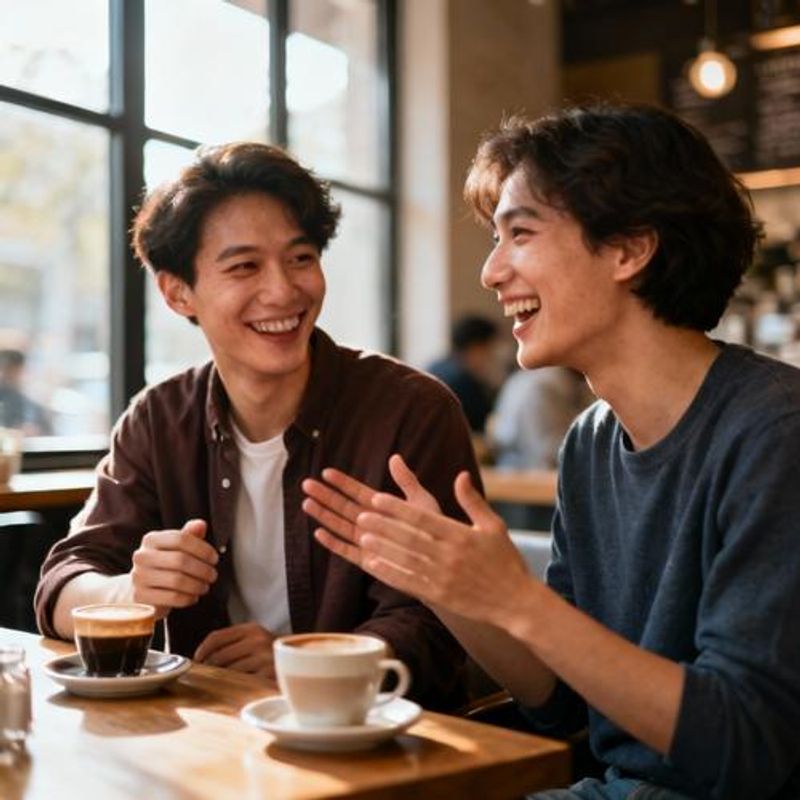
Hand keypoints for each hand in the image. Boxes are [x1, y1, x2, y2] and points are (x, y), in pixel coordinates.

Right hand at [129, 519, 218, 617]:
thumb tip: (201, 524)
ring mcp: (139, 577)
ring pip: (178, 580)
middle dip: (203, 570)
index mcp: (151, 539)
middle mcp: (142, 556)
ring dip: (198, 585)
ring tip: (205, 587)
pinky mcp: (141, 597)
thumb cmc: (164, 564)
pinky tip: (193, 597)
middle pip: (181, 560)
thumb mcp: (176, 547)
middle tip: (213, 576)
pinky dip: (188, 598)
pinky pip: (172, 597)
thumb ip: (189, 534)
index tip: (214, 559)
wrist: (140, 589)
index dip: (203, 549)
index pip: (181, 539)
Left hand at [194, 623, 276, 680]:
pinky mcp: (269, 674)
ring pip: (229, 671)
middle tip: (208, 677)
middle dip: (210, 668)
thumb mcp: (255, 641)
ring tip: (225, 683)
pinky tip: (241, 688)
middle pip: (219, 656)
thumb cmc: (270, 656)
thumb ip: (233, 644)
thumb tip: (201, 658)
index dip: (202, 650)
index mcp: (252, 629)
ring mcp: (264, 657)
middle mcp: (258, 639)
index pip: (217, 637)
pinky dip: (238, 687)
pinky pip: (242, 682)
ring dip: (223, 680)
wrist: (303, 663)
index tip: (196, 661)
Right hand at [301, 454, 441, 566]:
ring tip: (306, 503)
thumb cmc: (435, 531)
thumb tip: (395, 457)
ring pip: (341, 526)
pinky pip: (347, 551)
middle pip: (343, 507)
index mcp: (382, 507)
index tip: (326, 472)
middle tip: (306, 484)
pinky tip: (319, 533)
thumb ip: (406, 481)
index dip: (342, 482)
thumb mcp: (422, 501)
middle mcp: (371, 523)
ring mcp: (368, 542)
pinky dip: (333, 543)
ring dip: (324, 515)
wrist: (442, 562)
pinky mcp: (367, 561)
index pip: (357, 492)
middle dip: (325, 496)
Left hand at [304, 456, 531, 627]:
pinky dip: (390, 573)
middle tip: (361, 516)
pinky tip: (373, 565)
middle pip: (410, 538)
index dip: (398, 508)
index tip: (378, 498)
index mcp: (461, 536)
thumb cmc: (505, 560)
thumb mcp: (494, 526)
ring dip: (382, 549)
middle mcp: (450, 556)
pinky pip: (410, 583)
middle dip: (383, 527)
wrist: (516, 602)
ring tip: (361, 537)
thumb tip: (461, 475)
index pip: (423, 519)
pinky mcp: (440, 597)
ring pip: (406, 560)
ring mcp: (443, 578)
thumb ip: (473, 501)